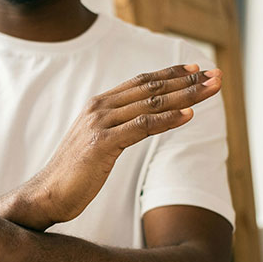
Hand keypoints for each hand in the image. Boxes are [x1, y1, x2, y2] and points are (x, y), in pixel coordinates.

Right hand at [19, 64, 221, 228]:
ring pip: (151, 103)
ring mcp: (99, 124)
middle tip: (215, 75)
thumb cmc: (74, 173)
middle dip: (186, 80)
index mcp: (98, 105)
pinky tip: (189, 115)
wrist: (46, 193)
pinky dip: (168, 120)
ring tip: (211, 88)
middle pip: (151, 88)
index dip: (170, 73)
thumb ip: (116, 127)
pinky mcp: (102, 143)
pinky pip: (142, 127)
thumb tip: (140, 122)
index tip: (196, 68)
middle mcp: (99, 108)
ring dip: (185, 95)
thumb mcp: (97, 142)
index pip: (141, 82)